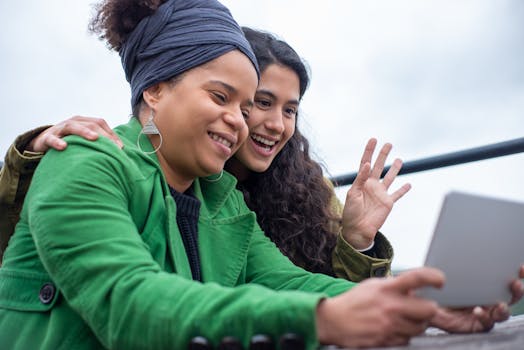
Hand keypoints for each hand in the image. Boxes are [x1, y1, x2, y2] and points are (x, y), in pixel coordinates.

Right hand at [27, 116, 122, 151]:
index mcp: (83, 121)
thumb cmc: (69, 141)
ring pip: (72, 126)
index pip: (100, 123)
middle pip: (90, 124)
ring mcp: (60, 128)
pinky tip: (63, 146)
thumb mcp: (84, 140)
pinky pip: (52, 139)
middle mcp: (73, 122)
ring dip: (84, 132)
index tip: (121, 147)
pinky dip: (57, 142)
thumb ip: (98, 144)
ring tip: (94, 138)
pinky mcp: (47, 137)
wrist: (43, 141)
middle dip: (103, 135)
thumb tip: (119, 153)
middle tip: (113, 146)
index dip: (111, 134)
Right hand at [316, 267, 443, 347]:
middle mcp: (390, 307)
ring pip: (420, 327)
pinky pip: (408, 339)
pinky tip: (393, 328)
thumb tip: (416, 289)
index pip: (418, 277)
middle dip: (428, 308)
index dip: (435, 277)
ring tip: (404, 318)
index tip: (440, 281)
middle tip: (422, 307)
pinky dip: (404, 334)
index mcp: (387, 288)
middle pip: (429, 309)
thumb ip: (394, 286)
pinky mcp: (387, 341)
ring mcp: (390, 325)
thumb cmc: (354, 301)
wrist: (334, 320)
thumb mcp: (373, 286)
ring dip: (417, 323)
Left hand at [341, 138, 410, 248]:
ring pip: (390, 177)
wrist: (357, 230)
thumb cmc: (350, 213)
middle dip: (383, 155)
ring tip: (399, 159)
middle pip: (378, 166)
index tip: (373, 139)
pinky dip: (403, 190)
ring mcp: (380, 194)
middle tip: (388, 144)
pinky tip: (409, 184)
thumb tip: (366, 164)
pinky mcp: (388, 203)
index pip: (365, 162)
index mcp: (361, 182)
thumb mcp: (352, 194)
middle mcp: (372, 185)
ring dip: (394, 169)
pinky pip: (397, 194)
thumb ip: (360, 179)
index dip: (369, 151)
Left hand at [430, 265, 523, 332]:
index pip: (505, 277)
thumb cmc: (438, 287)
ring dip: (504, 308)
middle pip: (511, 296)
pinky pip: (486, 323)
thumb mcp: (444, 272)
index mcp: (486, 284)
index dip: (516, 272)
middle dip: (516, 290)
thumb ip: (453, 263)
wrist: (426, 305)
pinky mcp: (477, 325)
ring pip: (502, 312)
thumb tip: (456, 246)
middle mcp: (489, 299)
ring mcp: (486, 313)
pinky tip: (478, 311)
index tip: (520, 266)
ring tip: (500, 304)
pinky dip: (484, 317)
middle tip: (515, 284)